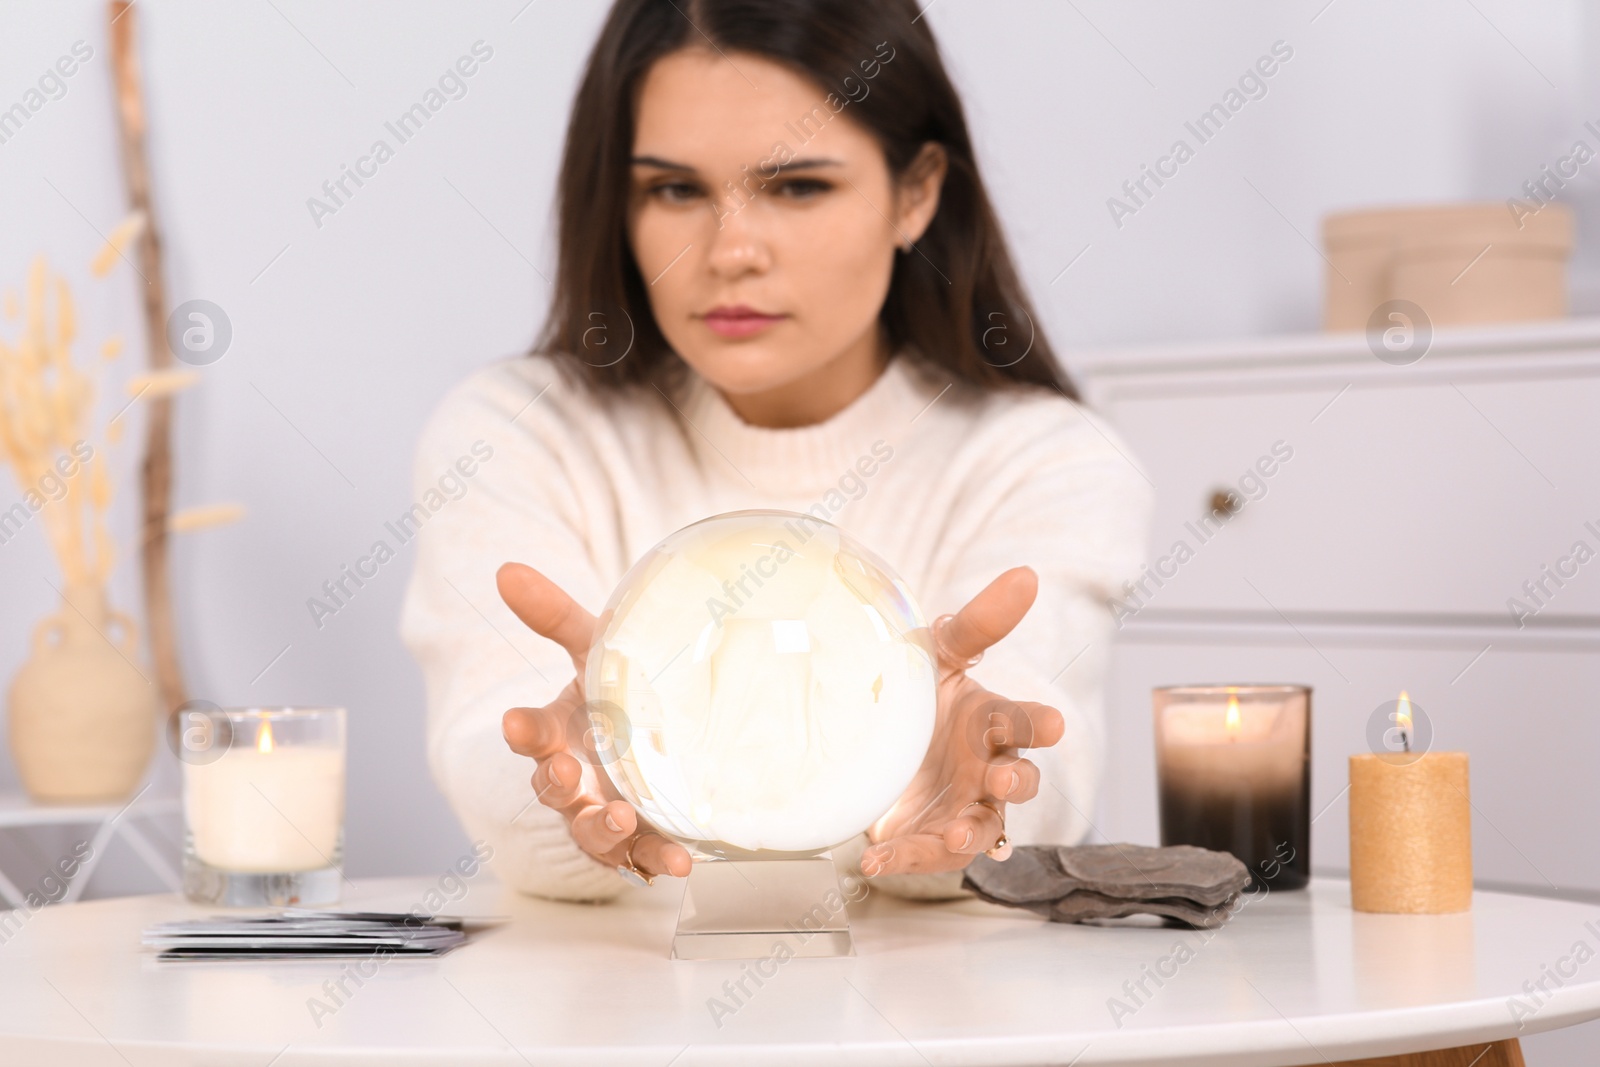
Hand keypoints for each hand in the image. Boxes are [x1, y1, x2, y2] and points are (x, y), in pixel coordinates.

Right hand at [496, 562, 692, 883]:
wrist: (658, 731)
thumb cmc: (614, 691)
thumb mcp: (593, 647)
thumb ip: (554, 614)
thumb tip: (507, 569)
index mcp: (558, 731)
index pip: (531, 732)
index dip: (523, 730)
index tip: (516, 722)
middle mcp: (575, 777)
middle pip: (552, 788)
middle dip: (553, 783)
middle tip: (562, 774)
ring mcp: (604, 810)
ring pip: (590, 831)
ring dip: (601, 828)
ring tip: (618, 817)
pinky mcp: (640, 838)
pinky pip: (643, 857)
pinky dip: (658, 861)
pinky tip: (680, 862)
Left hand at [861, 566, 1064, 877]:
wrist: (873, 737)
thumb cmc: (921, 694)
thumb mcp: (940, 652)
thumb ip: (980, 621)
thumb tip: (1026, 574)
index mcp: (992, 723)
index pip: (1025, 723)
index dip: (1039, 725)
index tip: (1053, 724)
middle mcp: (986, 769)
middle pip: (1017, 783)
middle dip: (1016, 785)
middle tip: (1004, 782)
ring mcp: (962, 808)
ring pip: (981, 829)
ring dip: (970, 835)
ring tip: (953, 837)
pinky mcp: (928, 838)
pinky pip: (923, 856)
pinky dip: (902, 861)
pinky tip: (874, 861)